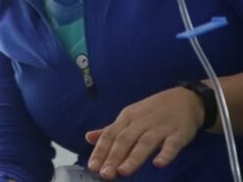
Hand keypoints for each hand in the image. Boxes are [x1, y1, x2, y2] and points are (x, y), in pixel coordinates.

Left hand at [85, 87, 204, 178]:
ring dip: (133, 158)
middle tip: (105, 174)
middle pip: (124, 140)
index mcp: (127, 119)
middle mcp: (140, 123)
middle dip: (113, 157)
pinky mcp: (178, 134)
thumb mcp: (129, 117)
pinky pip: (171, 145)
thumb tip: (88, 138)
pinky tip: (158, 164)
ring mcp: (160, 128)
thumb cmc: (153, 112)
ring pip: (144, 143)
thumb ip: (111, 130)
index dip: (100, 151)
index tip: (92, 166)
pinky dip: (165, 154)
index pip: (110, 136)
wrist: (185, 100)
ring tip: (123, 172)